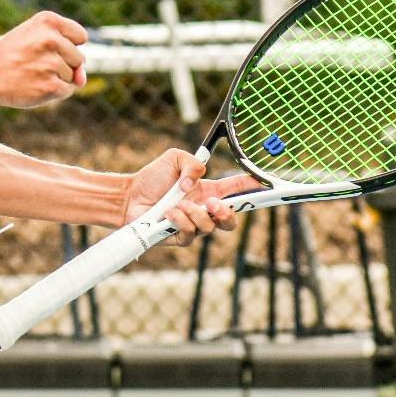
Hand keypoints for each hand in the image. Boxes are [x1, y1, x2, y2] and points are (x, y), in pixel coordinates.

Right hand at [0, 11, 87, 108]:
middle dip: (63, 63)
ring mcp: (51, 64)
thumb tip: (82, 80)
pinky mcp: (50, 86)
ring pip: (72, 76)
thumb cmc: (16, 53)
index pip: (81, 36)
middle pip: (78, 58)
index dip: (68, 45)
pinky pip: (67, 90)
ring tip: (32, 72)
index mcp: (48, 21)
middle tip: (36, 61)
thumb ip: (69, 52)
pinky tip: (35, 84)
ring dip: (56, 78)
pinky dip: (54, 91)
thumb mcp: (38, 37)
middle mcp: (51, 39)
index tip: (47, 47)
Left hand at [122, 148, 256, 245]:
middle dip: (227, 214)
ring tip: (177, 203)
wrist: (130, 196)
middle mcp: (204, 210)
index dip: (253, 188)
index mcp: (208, 191)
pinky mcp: (180, 237)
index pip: (237, 190)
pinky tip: (168, 213)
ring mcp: (193, 225)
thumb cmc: (153, 178)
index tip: (265, 184)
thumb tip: (197, 183)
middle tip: (212, 203)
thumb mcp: (175, 159)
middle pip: (231, 220)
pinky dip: (180, 221)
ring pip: (210, 227)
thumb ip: (193, 163)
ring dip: (195, 213)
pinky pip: (190, 234)